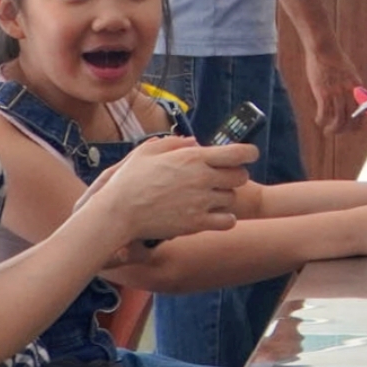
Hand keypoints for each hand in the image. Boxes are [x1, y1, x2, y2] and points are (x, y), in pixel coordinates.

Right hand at [94, 136, 256, 243]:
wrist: (118, 212)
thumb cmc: (130, 179)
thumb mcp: (149, 150)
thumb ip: (175, 143)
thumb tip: (194, 143)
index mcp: (193, 157)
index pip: (239, 152)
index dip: (249, 153)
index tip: (248, 155)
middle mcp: (202, 178)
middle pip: (240, 176)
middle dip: (234, 176)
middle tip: (220, 179)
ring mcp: (201, 202)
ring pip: (232, 198)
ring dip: (225, 197)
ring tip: (208, 198)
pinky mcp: (197, 223)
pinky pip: (228, 221)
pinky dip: (224, 219)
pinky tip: (212, 215)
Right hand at [305, 45, 365, 136]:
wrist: (323, 48)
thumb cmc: (334, 57)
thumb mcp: (349, 71)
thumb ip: (350, 85)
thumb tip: (349, 96)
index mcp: (357, 86)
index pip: (362, 110)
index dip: (358, 123)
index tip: (352, 128)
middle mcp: (348, 92)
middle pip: (350, 118)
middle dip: (344, 129)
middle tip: (337, 132)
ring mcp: (336, 93)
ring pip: (338, 120)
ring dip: (333, 129)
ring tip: (327, 131)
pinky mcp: (323, 93)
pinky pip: (323, 113)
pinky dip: (321, 120)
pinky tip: (318, 120)